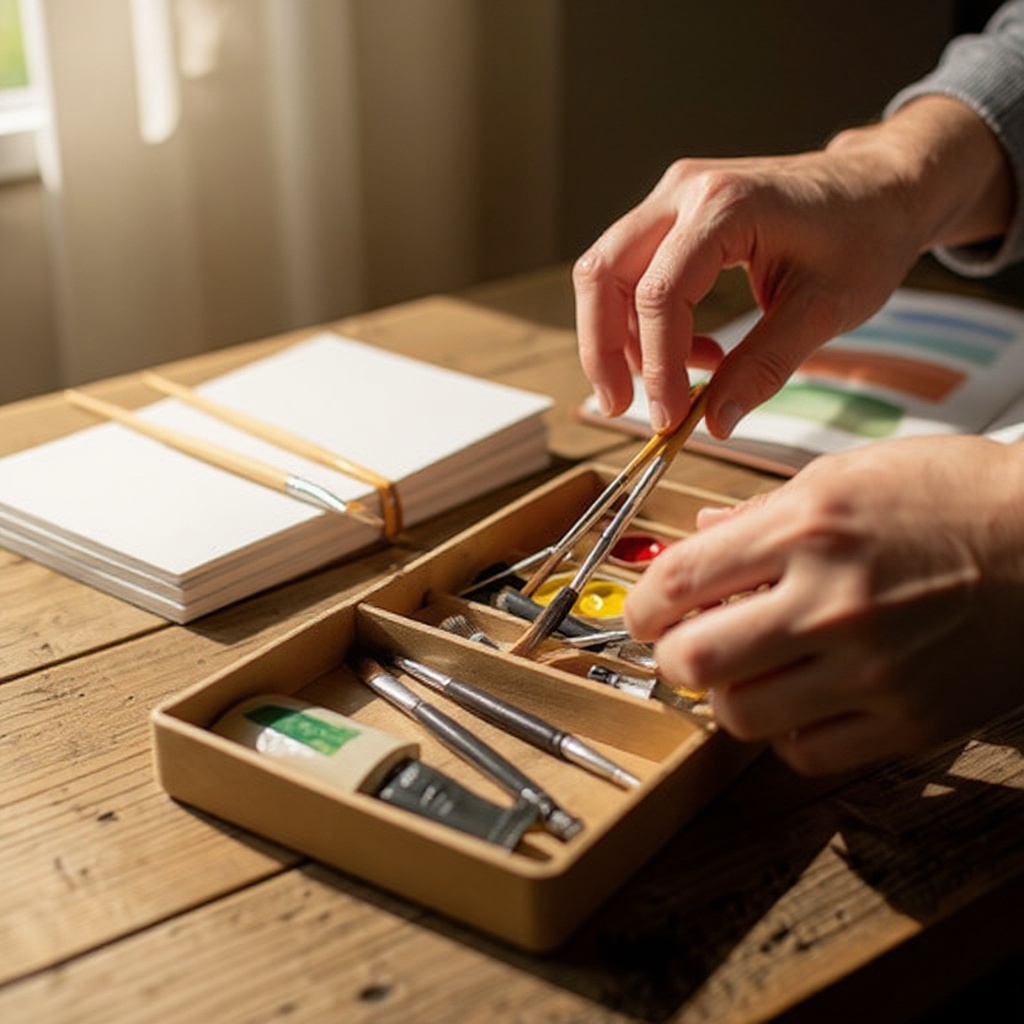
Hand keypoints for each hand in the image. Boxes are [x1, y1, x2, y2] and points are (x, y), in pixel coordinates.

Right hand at [574, 98, 1013, 435]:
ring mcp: (673, 198)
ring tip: (677, 381)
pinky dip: (643, 321)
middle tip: (619, 407)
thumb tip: (715, 423)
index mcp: (727, 205)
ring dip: (621, 337)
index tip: (668, 419)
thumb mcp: (826, 310)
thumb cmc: (865, 237)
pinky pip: (631, 271)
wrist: (881, 187)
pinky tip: (695, 350)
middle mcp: (685, 191)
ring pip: (607, 272)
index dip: (657, 366)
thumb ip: (765, 367)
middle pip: (603, 273)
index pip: (660, 295)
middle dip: (602, 350)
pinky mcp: (673, 214)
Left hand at [624, 436, 1023, 773]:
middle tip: (685, 645)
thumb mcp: (848, 474)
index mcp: (808, 529)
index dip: (640, 607)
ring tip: (748, 669)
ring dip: (726, 695)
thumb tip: (699, 533)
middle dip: (671, 656)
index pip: (678, 583)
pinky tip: (799, 699)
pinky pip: (805, 755)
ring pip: (740, 716)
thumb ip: (761, 512)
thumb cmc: (955, 496)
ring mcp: (871, 671)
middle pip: (693, 661)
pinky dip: (785, 732)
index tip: (643, 614)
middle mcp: (831, 604)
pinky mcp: (909, 722)